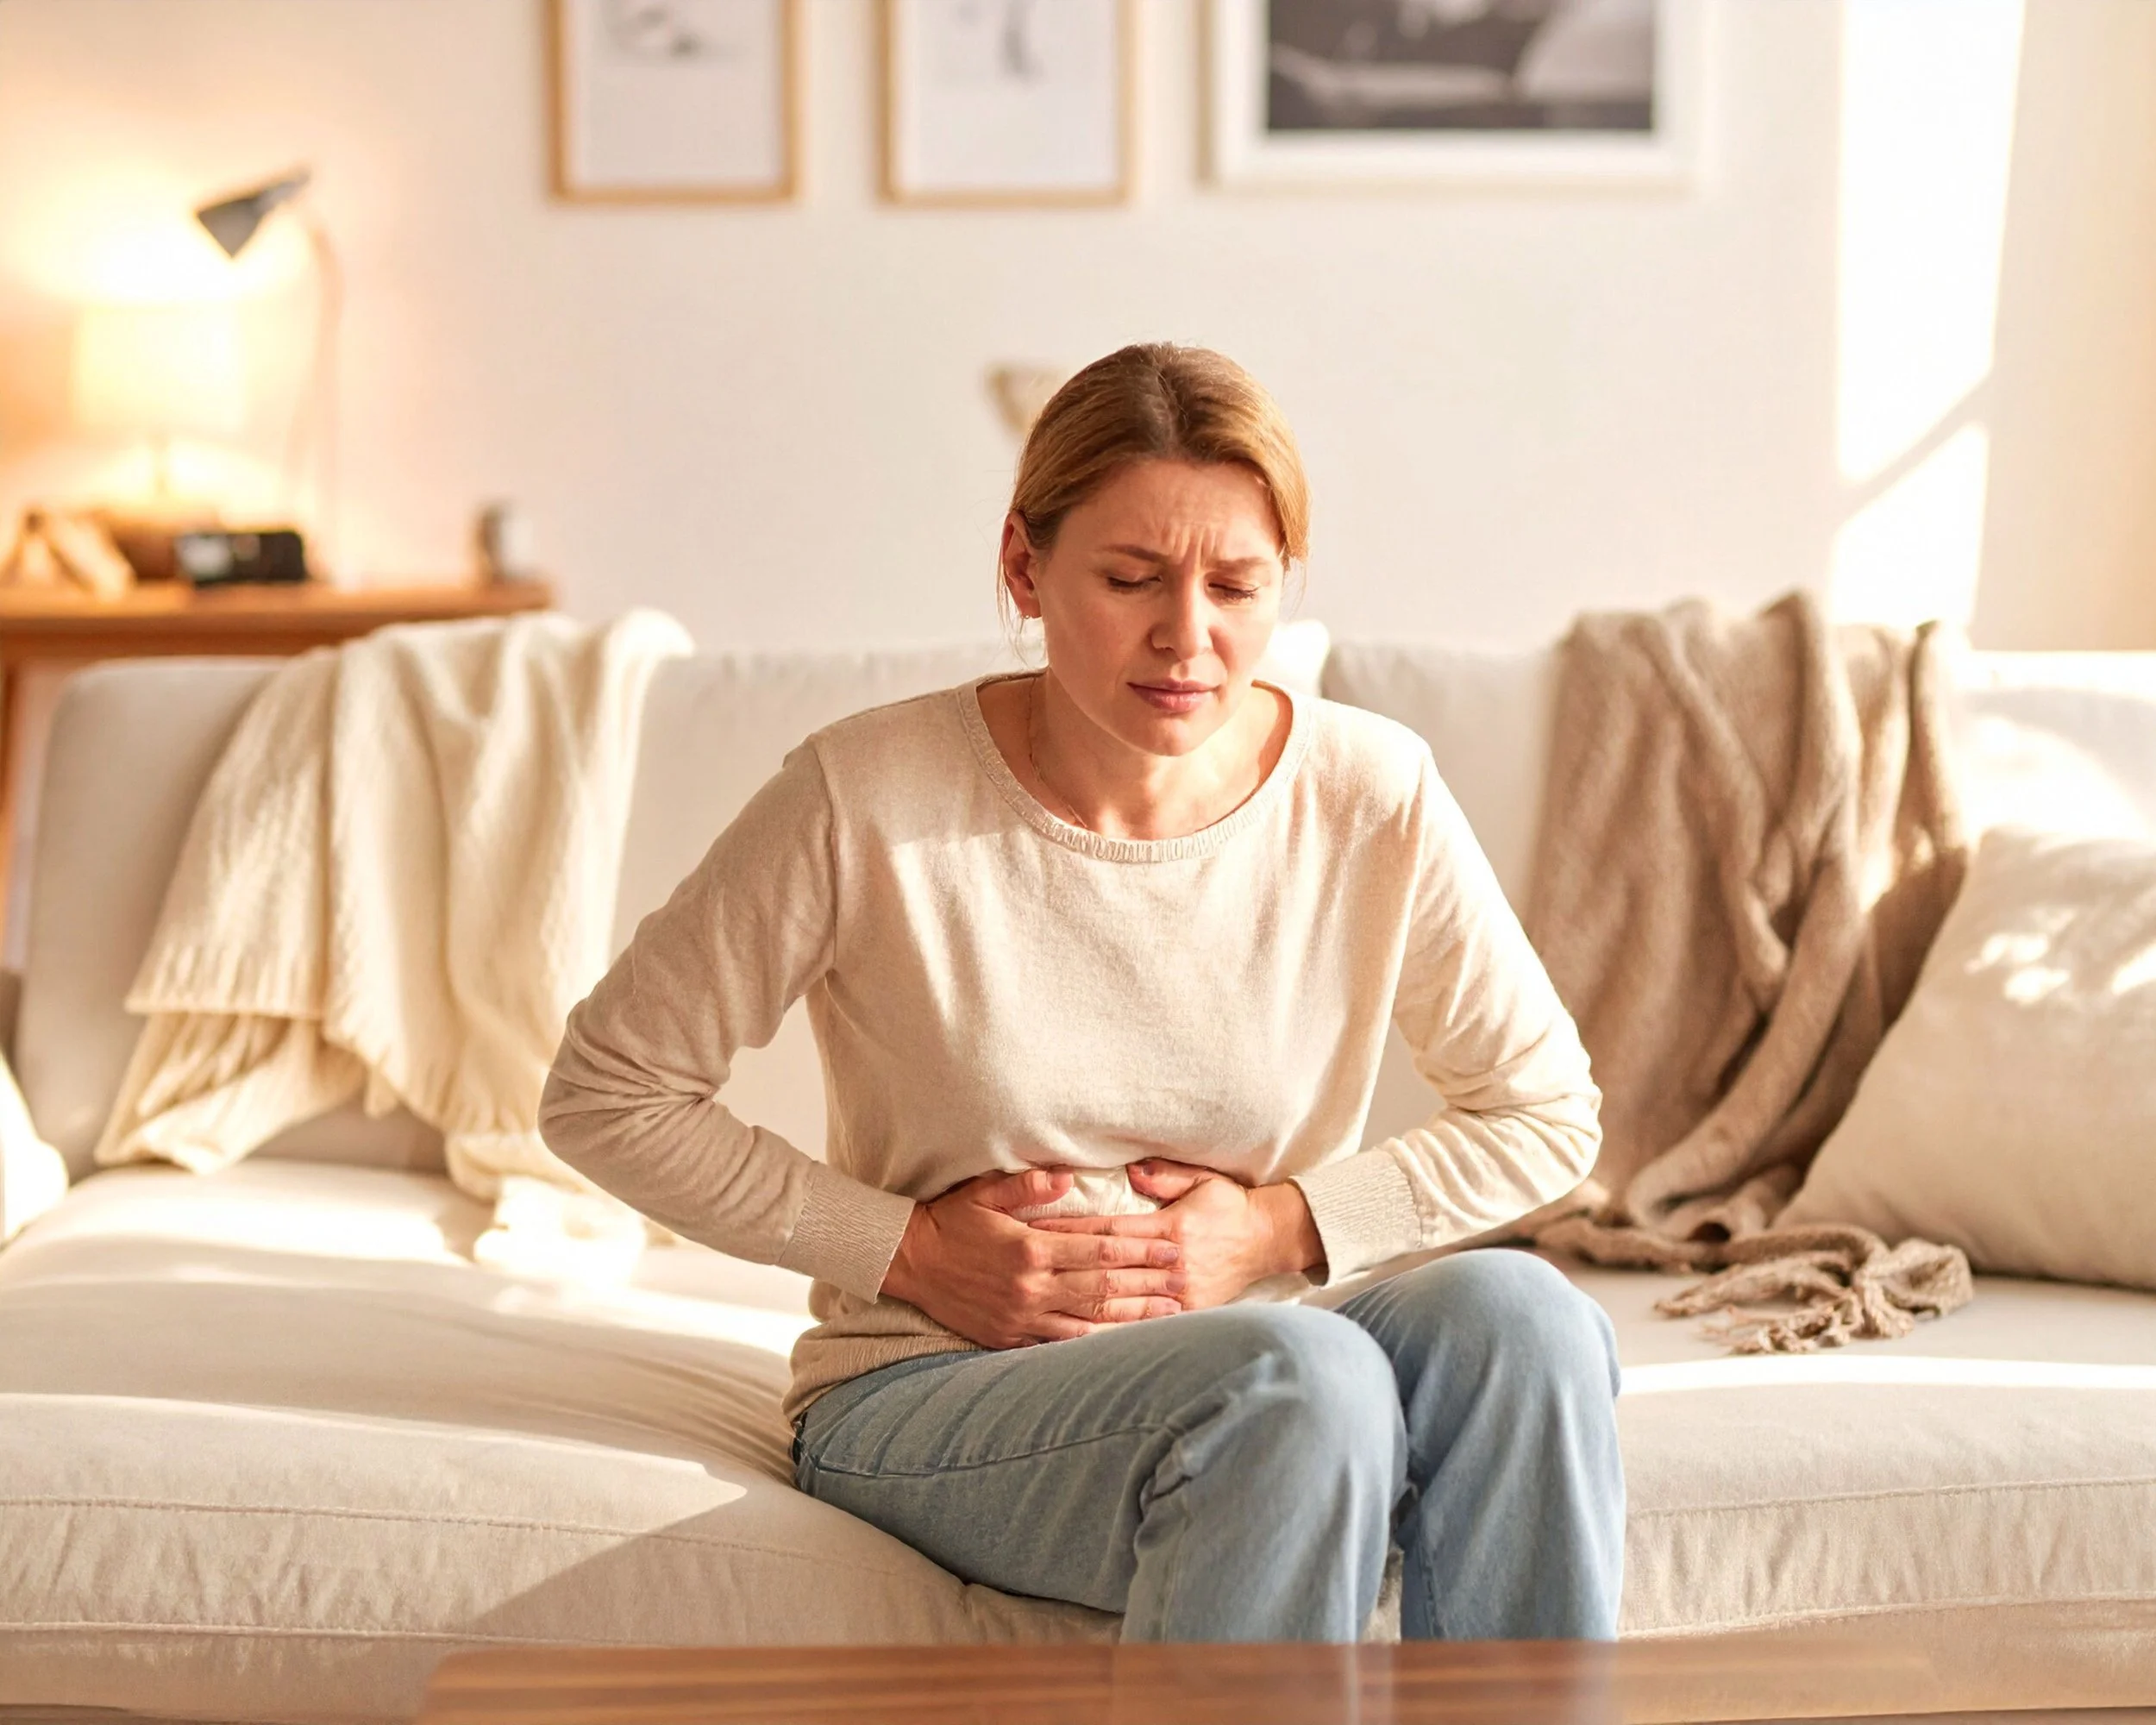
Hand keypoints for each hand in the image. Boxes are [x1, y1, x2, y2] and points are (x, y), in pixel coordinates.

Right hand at [880, 1167, 1186, 1349]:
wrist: (909, 1262)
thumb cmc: (950, 1221)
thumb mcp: (984, 1192)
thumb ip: (1029, 1187)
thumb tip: (1068, 1178)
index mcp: (1031, 1248)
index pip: (1101, 1249)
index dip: (1141, 1250)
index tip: (1172, 1249)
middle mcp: (1031, 1287)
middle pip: (1104, 1286)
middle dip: (1149, 1284)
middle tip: (1185, 1284)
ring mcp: (1021, 1316)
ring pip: (1089, 1319)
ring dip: (1131, 1316)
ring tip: (1166, 1315)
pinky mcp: (1010, 1337)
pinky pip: (1059, 1342)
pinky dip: (1092, 1339)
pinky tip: (1119, 1340)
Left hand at [1027, 1159, 1325, 1311]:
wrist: (1268, 1239)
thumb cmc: (1230, 1205)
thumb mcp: (1202, 1180)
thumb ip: (1165, 1176)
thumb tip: (1131, 1171)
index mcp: (1170, 1228)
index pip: (1108, 1231)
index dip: (1070, 1232)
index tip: (1035, 1232)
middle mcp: (1173, 1264)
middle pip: (1108, 1267)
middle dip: (1064, 1266)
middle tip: (1023, 1267)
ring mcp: (1180, 1294)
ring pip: (1121, 1302)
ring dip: (1080, 1303)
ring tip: (1041, 1305)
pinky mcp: (1188, 1314)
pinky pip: (1143, 1326)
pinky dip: (1111, 1331)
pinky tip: (1082, 1336)